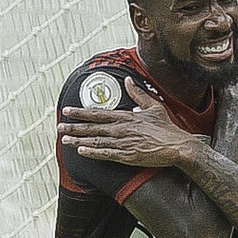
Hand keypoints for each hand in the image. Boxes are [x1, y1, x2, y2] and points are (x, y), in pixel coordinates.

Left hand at [59, 77, 200, 166]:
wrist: (178, 146)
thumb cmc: (166, 128)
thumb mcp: (153, 106)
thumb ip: (138, 94)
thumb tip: (128, 81)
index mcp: (127, 117)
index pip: (99, 113)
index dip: (81, 112)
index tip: (68, 111)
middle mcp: (122, 129)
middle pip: (93, 127)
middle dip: (74, 126)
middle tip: (59, 126)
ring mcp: (124, 143)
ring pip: (96, 141)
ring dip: (79, 139)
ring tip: (65, 139)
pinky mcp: (128, 156)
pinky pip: (106, 154)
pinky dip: (93, 152)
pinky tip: (81, 151)